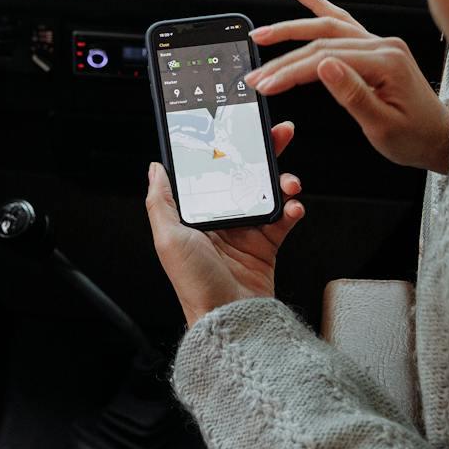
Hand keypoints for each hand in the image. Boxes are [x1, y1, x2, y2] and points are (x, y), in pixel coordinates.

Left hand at [145, 121, 304, 327]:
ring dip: (282, 181)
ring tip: (289, 182)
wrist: (229, 321)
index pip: (210, 171)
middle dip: (263, 153)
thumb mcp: (168, 238)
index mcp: (194, 215)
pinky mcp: (266, 246)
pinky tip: (293, 207)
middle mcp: (220, 220)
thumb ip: (161, 201)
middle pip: (243, 175)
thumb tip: (155, 169)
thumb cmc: (195, 285)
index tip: (238, 128)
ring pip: (267, 192)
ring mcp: (245, 232)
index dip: (225, 148)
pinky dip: (292, 209)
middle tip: (279, 134)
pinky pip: (283, 219)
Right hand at [246, 0, 448, 172]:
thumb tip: (323, 66)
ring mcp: (379, 43)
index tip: (266, 84)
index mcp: (387, 62)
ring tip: (263, 33)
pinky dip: (319, 5)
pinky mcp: (374, 47)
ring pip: (329, 27)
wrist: (440, 137)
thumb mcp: (384, 125)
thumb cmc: (415, 136)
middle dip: (284, 57)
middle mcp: (383, 45)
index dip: (292, 73)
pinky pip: (342, 22)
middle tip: (255, 73)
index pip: (327, 60)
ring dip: (293, 28)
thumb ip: (353, 94)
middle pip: (323, 42)